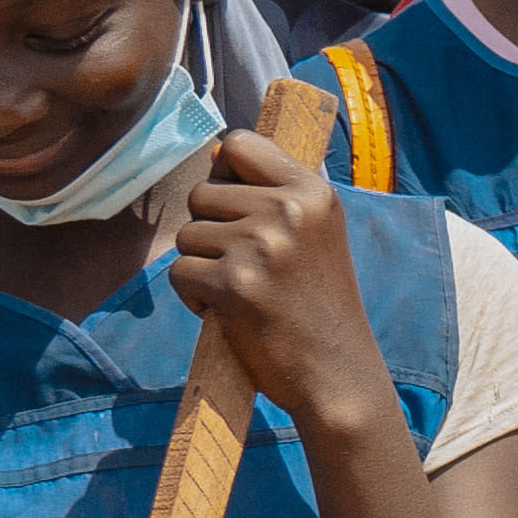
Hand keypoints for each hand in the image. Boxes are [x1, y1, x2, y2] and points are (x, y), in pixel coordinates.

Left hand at [164, 126, 397, 437]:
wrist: (338, 372)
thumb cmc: (319, 304)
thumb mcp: (316, 234)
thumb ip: (273, 194)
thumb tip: (214, 154)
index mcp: (314, 192)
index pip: (239, 144)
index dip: (227, 174)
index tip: (242, 206)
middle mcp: (290, 211)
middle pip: (203, 194)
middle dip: (213, 231)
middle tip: (251, 266)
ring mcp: (261, 247)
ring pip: (187, 235)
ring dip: (204, 266)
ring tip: (246, 291)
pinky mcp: (234, 284)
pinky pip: (180, 273)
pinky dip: (195, 297)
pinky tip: (232, 313)